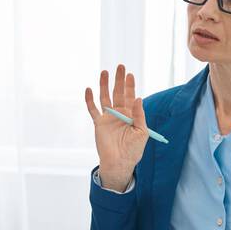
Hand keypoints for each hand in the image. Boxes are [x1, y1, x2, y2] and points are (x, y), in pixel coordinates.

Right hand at [85, 63, 150, 189]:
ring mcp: (108, 118)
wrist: (119, 163)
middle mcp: (119, 114)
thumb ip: (140, 115)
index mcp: (131, 115)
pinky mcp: (99, 123)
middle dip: (119, 80)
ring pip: (105, 97)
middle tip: (120, 66)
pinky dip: (90, 100)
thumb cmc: (133, 150)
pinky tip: (89, 89)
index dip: (130, 85)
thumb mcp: (142, 132)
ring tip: (104, 72)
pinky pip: (93, 110)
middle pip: (118, 93)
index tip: (129, 74)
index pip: (131, 96)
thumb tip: (138, 98)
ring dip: (104, 85)